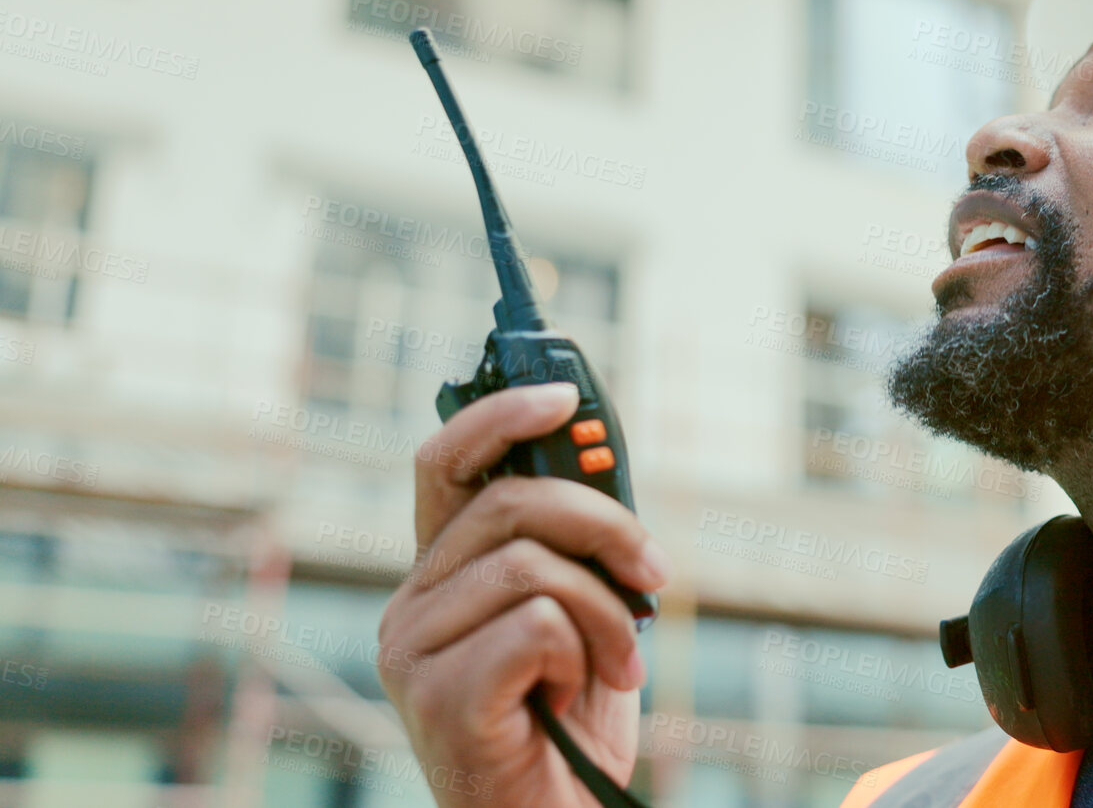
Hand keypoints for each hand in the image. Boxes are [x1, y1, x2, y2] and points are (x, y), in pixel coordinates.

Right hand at [377, 382, 670, 806]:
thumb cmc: (569, 726)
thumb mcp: (582, 617)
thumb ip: (575, 550)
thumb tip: (605, 473)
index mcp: (440, 577)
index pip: (445, 464)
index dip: (498, 414)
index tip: (564, 395)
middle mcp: (409, 605)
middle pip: (509, 503)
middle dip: (606, 525)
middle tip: (654, 573)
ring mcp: (412, 651)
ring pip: (532, 566)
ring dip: (604, 614)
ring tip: (615, 665)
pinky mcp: (436, 694)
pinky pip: (536, 624)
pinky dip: (579, 657)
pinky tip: (567, 699)